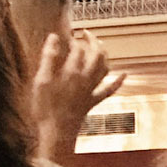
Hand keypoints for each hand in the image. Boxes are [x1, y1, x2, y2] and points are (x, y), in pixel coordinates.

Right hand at [32, 29, 124, 165]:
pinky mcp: (93, 101)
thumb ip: (48, 58)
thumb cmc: (46, 107)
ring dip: (104, 55)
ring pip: (104, 68)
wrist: (57, 132)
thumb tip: (54, 37)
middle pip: (96, 54)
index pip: (78, 48)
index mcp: (72, 71)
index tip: (67, 35)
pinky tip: (124, 74)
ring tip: (100, 46)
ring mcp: (91, 90)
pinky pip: (109, 90)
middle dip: (93, 41)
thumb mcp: (41, 80)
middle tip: (86, 33)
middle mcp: (85, 78)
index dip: (74, 39)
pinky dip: (118, 81)